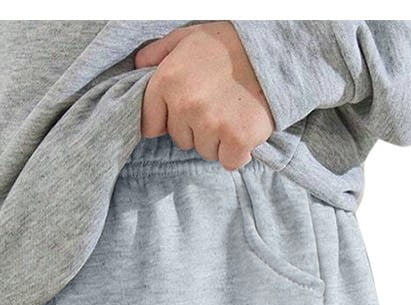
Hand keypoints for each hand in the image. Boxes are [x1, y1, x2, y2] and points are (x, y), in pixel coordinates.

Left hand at [136, 23, 275, 170]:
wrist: (272, 49)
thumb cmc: (227, 44)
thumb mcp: (186, 37)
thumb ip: (158, 53)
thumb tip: (138, 66)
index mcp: (167, 80)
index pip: (150, 125)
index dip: (168, 120)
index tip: (184, 112)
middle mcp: (186, 104)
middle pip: (181, 140)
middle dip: (196, 128)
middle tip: (216, 105)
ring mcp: (212, 123)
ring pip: (205, 152)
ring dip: (218, 140)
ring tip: (232, 112)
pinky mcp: (238, 139)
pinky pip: (229, 161)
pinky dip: (238, 151)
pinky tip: (244, 128)